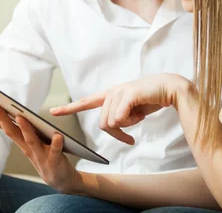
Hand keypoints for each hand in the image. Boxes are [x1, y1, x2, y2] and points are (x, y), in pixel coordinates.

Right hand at [0, 100, 81, 192]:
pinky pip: (55, 150)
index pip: (3, 125)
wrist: (59, 178)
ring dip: (25, 129)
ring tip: (21, 117)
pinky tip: (58, 135)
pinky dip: (56, 143)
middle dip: (3, 118)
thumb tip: (16, 109)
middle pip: (12, 131)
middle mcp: (27, 147)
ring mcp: (40, 154)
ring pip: (31, 140)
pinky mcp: (54, 160)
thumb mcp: (31, 141)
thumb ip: (24, 128)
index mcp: (21, 140)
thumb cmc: (45, 155)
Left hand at [51, 73, 191, 144]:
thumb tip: (114, 126)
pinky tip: (141, 113)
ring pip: (112, 123)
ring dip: (128, 125)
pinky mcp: (127, 94)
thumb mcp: (132, 113)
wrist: (169, 88)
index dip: (69, 109)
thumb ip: (120, 118)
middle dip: (119, 133)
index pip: (85, 102)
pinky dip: (131, 122)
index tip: (52, 112)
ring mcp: (118, 92)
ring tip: (139, 113)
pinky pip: (120, 118)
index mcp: (109, 95)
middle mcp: (111, 92)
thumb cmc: (151, 100)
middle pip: (103, 124)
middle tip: (133, 130)